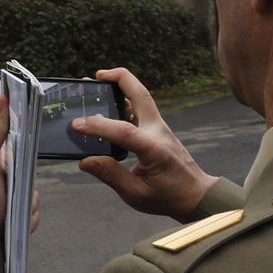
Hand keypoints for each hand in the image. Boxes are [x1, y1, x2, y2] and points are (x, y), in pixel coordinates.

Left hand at [0, 92, 38, 239]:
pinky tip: (15, 218)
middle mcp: (3, 169)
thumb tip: (0, 96)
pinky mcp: (20, 208)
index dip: (27, 132)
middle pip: (32, 163)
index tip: (34, 134)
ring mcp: (12, 190)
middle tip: (15, 188)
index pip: (18, 132)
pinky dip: (30, 213)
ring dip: (29, 199)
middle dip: (29, 179)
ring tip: (12, 206)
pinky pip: (35, 206)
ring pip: (36, 187)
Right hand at [74, 68, 218, 222]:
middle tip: (96, 75)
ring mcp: (160, 128)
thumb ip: (110, 175)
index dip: (98, 126)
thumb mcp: (136, 194)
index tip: (77, 124)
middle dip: (118, 78)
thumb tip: (85, 161)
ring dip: (122, 85)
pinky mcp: (158, 129)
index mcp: (154, 149)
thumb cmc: (168, 197)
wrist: (196, 195)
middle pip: (141, 93)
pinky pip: (141, 108)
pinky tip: (110, 105)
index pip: (123, 130)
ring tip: (99, 83)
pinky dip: (125, 100)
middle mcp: (159, 131)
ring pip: (142, 96)